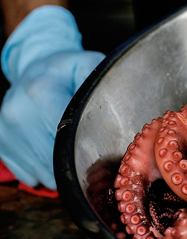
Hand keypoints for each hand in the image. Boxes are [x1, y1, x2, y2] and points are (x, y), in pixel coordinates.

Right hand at [0, 6, 104, 188]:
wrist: (31, 67)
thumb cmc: (64, 69)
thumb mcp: (85, 63)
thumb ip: (100, 79)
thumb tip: (121, 98)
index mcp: (41, 92)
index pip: (68, 133)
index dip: (89, 146)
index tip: (104, 151)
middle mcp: (19, 113)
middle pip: (56, 157)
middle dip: (80, 163)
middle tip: (98, 162)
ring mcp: (7, 132)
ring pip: (43, 171)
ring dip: (65, 174)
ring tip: (80, 161)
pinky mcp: (3, 145)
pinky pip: (29, 175)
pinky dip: (47, 175)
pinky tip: (61, 162)